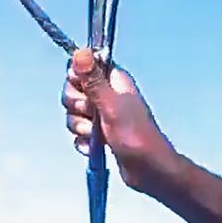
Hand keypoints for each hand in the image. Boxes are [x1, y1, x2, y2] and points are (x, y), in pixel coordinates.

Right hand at [62, 49, 176, 193]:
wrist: (149, 170)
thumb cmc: (136, 136)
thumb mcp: (111, 105)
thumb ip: (93, 80)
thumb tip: (80, 52)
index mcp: (113, 80)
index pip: (82, 67)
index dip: (77, 80)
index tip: (85, 93)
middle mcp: (107, 94)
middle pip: (72, 91)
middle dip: (77, 108)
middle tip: (94, 117)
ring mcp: (102, 115)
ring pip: (73, 114)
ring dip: (81, 127)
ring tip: (98, 135)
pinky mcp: (99, 134)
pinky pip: (78, 134)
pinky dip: (84, 142)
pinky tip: (96, 148)